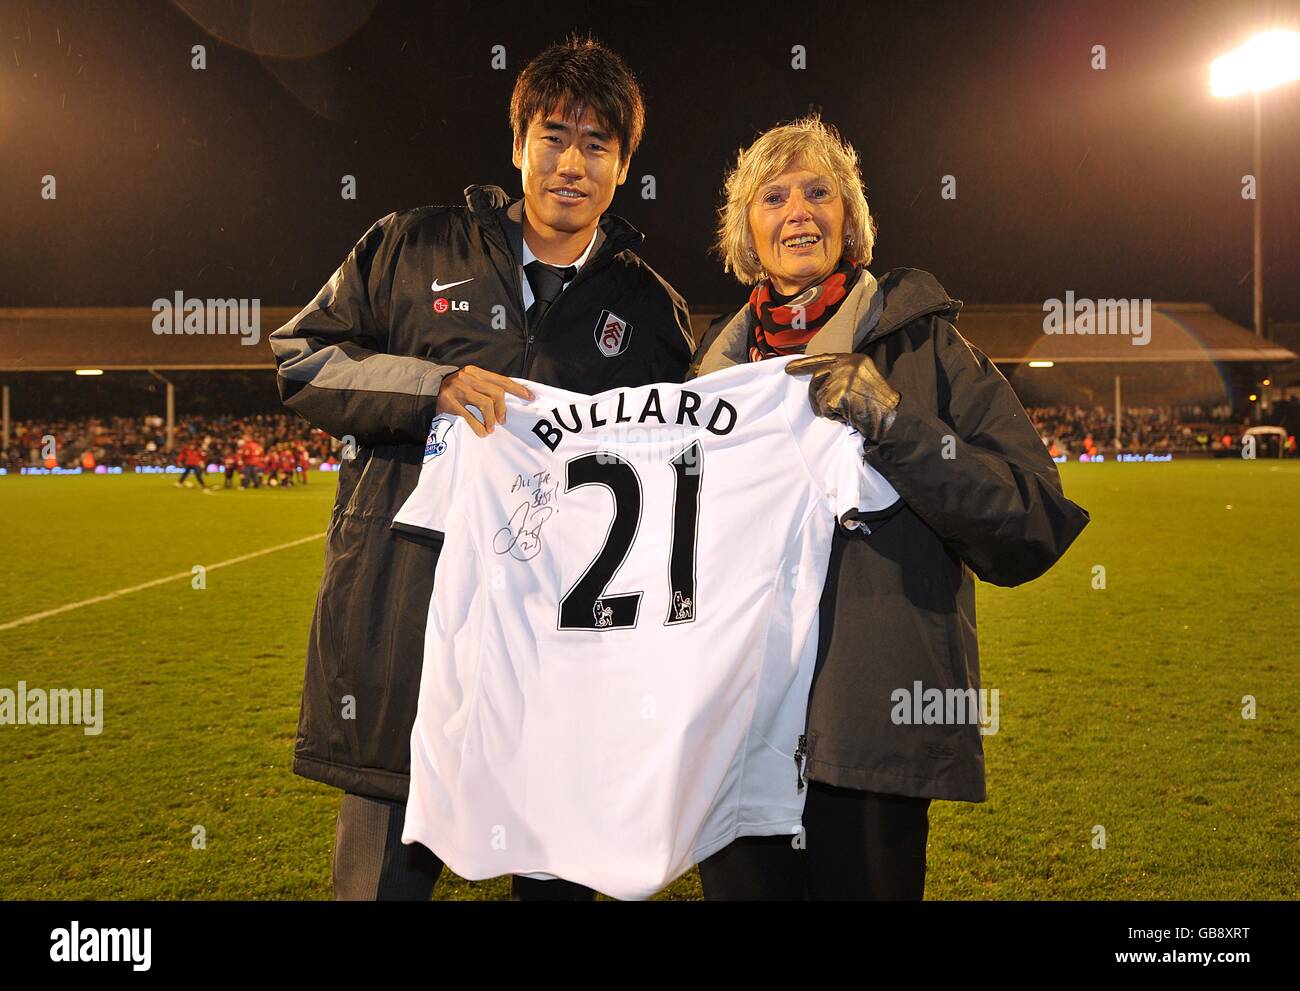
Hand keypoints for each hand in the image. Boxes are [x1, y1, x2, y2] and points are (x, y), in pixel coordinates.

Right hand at [435, 365, 533, 437]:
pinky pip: (470, 416)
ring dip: (491, 419)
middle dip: (502, 409)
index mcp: (475, 372)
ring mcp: (457, 389)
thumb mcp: (471, 385)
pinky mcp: (449, 402)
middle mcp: (467, 377)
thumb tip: (510, 401)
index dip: (517, 389)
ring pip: (485, 404)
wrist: (425, 392)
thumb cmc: (454, 392)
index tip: (530, 398)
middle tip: (503, 421)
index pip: (501, 380)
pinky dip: (479, 427)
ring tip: (491, 428)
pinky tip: (482, 432)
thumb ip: (487, 389)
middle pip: (495, 393)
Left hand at [784, 352, 899, 442]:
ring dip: (829, 408)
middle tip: (827, 407)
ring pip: (819, 395)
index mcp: (855, 359)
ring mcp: (842, 378)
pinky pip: (824, 407)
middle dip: (817, 394)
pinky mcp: (838, 394)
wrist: (892, 416)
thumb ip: (843, 374)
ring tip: (849, 410)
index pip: (824, 358)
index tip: (789, 368)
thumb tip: (819, 378)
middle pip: (817, 377)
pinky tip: (849, 415)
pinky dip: (834, 415)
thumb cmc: (879, 403)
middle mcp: (847, 364)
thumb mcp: (864, 378)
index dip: (804, 364)